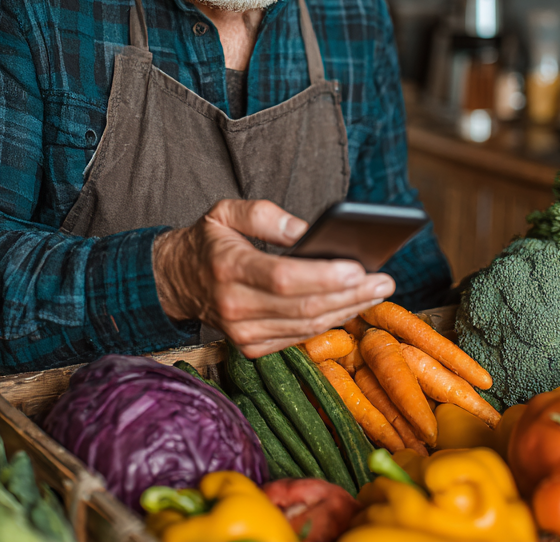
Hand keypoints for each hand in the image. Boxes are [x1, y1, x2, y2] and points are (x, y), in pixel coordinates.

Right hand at [152, 199, 394, 356]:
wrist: (175, 281)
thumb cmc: (208, 242)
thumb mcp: (225, 211)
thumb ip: (265, 215)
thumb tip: (308, 232)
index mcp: (227, 268)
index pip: (284, 278)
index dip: (325, 276)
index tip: (360, 267)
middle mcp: (234, 307)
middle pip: (304, 307)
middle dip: (350, 295)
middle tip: (384, 280)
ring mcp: (242, 334)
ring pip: (306, 327)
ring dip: (347, 310)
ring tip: (376, 292)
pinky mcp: (250, 347)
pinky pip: (299, 338)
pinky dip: (328, 323)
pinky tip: (350, 306)